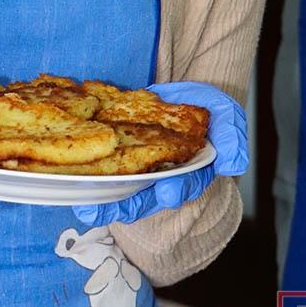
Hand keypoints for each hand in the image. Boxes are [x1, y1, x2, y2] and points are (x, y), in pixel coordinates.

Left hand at [72, 80, 246, 226]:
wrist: (184, 94)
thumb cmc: (210, 111)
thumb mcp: (228, 118)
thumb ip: (232, 139)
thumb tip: (232, 163)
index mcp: (189, 173)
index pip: (182, 185)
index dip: (174, 190)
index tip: (167, 194)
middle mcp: (162, 177)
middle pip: (143, 199)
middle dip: (123, 207)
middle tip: (100, 212)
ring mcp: (140, 168)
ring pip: (120, 190)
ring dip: (102, 202)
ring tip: (83, 207)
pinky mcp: (121, 152)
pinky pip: (105, 167)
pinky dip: (90, 173)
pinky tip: (73, 177)